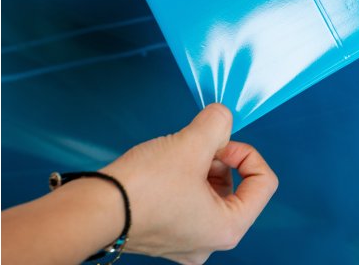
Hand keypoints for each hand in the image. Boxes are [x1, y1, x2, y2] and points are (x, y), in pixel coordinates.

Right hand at [104, 104, 277, 264]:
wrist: (95, 208)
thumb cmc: (142, 188)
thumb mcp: (191, 143)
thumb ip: (218, 124)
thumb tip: (223, 117)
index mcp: (227, 229)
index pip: (263, 183)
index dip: (246, 154)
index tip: (219, 144)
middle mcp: (209, 242)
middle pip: (235, 187)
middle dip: (218, 159)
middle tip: (193, 147)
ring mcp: (186, 241)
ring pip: (210, 193)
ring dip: (198, 167)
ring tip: (174, 157)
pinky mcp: (165, 234)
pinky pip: (188, 201)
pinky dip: (182, 180)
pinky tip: (161, 170)